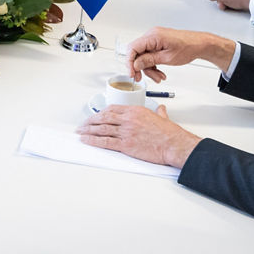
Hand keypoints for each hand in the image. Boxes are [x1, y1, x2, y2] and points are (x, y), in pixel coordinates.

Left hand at [78, 104, 201, 167]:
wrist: (173, 144)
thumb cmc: (169, 133)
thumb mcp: (162, 118)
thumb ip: (159, 113)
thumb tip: (161, 109)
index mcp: (135, 110)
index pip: (112, 108)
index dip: (101, 112)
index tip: (96, 116)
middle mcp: (128, 119)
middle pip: (104, 117)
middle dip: (91, 121)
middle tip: (83, 124)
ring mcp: (126, 132)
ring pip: (102, 129)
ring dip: (88, 130)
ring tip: (80, 131)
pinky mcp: (126, 144)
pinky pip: (105, 142)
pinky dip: (93, 141)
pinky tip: (86, 140)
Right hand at [126, 26, 236, 81]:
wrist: (199, 45)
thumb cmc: (188, 48)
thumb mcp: (167, 58)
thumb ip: (149, 61)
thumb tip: (136, 64)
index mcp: (153, 36)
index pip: (132, 48)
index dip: (129, 62)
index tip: (132, 73)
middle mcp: (152, 35)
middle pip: (137, 53)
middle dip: (141, 68)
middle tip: (142, 78)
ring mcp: (155, 39)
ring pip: (143, 56)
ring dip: (149, 68)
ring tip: (159, 77)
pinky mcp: (158, 42)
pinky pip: (150, 54)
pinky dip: (153, 64)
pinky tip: (160, 72)